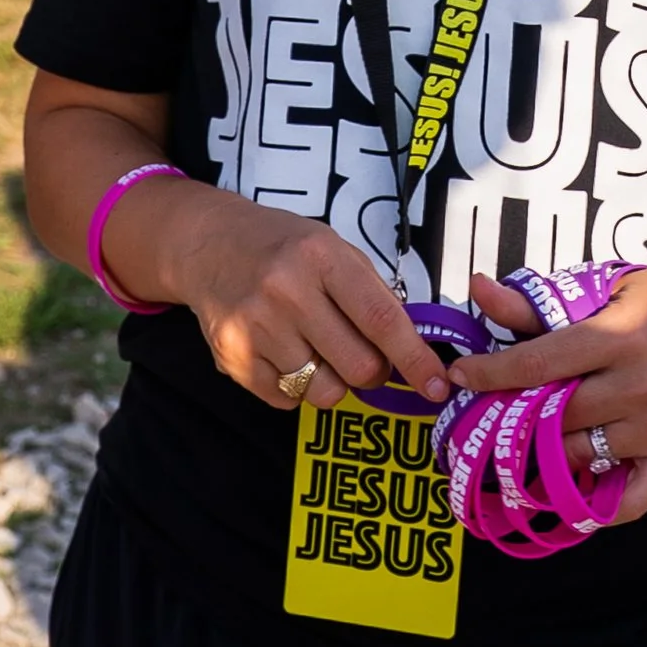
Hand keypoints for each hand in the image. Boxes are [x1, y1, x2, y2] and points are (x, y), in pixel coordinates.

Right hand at [113, 180, 457, 416]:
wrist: (209, 245)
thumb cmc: (284, 248)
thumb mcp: (333, 249)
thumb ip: (371, 295)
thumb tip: (414, 353)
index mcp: (322, 257)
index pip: (381, 319)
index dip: (415, 359)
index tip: (438, 386)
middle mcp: (287, 291)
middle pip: (359, 366)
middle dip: (374, 372)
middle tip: (365, 357)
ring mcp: (256, 326)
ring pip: (325, 392)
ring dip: (334, 382)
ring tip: (318, 352)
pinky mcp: (232, 357)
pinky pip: (287, 401)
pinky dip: (296, 389)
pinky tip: (285, 353)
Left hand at [446, 259, 646, 523]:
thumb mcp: (608, 289)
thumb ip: (540, 304)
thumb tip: (478, 291)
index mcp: (624, 334)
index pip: (540, 363)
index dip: (491, 373)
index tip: (460, 378)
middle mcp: (645, 385)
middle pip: (556, 414)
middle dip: (516, 413)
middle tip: (490, 410)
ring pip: (582, 454)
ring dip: (549, 449)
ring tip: (528, 437)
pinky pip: (628, 501)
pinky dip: (595, 505)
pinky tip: (569, 491)